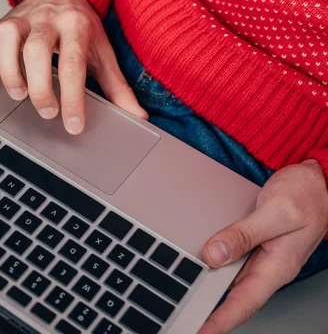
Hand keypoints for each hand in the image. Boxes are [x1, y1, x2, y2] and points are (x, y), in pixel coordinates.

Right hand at [0, 0, 146, 134]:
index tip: (74, 125)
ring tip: (17, 95)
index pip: (74, 63)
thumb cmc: (81, 27)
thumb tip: (138, 118)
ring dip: (8, 70)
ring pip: (7, 38)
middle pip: (37, 50)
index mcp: (76, 26)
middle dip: (40, 85)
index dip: (73, 97)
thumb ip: (117, 87)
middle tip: (47, 112)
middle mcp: (46, 19)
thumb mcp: (102, 53)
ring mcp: (19, 20)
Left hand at [198, 160, 327, 333]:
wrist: (315, 180)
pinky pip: (229, 262)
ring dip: (208, 291)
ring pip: (229, 280)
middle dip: (208, 313)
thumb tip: (214, 254)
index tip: (200, 332)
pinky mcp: (252, 245)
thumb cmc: (306, 195)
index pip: (244, 302)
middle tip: (184, 319)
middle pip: (233, 297)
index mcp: (277, 266)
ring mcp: (260, 257)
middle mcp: (267, 266)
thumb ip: (244, 233)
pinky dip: (212, 269)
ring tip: (184, 302)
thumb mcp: (276, 211)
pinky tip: (197, 271)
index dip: (220, 321)